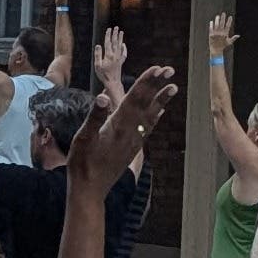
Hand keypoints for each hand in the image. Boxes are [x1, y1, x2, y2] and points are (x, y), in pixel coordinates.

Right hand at [73, 65, 179, 192]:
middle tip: (170, 70)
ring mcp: (134, 141)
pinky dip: (155, 117)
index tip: (157, 68)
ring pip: (151, 115)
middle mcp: (130, 132)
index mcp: (118, 125)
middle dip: (157, 85)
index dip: (146, 82)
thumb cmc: (83, 163)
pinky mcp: (133, 148)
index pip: (134, 98)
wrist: (91, 189)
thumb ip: (94, 117)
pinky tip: (160, 112)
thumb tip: (102, 96)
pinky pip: (148, 128)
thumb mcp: (83, 138)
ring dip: (161, 100)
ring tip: (174, 87)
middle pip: (146, 103)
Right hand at [97, 25, 127, 82]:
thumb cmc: (103, 75)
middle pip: (115, 42)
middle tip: (116, 27)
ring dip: (120, 39)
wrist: (113, 82)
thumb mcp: (97, 65)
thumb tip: (98, 45)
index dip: (108, 35)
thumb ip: (98, 55)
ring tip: (121, 32)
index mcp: (109, 55)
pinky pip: (124, 53)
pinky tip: (123, 44)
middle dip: (115, 34)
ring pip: (120, 46)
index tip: (109, 29)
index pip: (108, 43)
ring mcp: (119, 59)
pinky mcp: (121, 62)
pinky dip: (124, 48)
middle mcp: (115, 56)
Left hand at [207, 12, 237, 61]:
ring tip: (218, 16)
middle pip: (222, 24)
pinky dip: (211, 25)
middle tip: (224, 13)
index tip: (230, 16)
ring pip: (216, 25)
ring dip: (217, 20)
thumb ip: (233, 38)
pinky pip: (211, 28)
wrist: (216, 50)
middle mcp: (220, 33)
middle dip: (223, 18)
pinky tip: (212, 21)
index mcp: (225, 34)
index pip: (228, 26)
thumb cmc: (223, 46)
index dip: (229, 21)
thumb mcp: (229, 42)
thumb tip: (238, 35)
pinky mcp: (211, 35)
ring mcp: (215, 34)